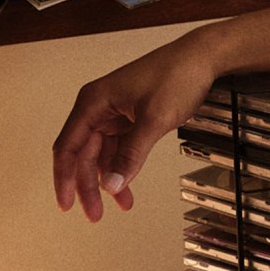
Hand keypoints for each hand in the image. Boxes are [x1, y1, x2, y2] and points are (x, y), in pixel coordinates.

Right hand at [53, 34, 218, 221]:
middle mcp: (99, 106)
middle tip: (96, 214)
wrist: (205, 57)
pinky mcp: (131, 116)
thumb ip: (132, 154)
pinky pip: (119, 147)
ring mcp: (115, 112)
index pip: (68, 147)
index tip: (67, 203)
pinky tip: (128, 185)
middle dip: (89, 186)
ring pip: (102, 154)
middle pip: (84, 154)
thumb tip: (112, 184)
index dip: (64, 178)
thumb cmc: (178, 74)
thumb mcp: (155, 119)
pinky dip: (123, 166)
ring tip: (120, 204)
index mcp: (94, 101)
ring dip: (109, 179)